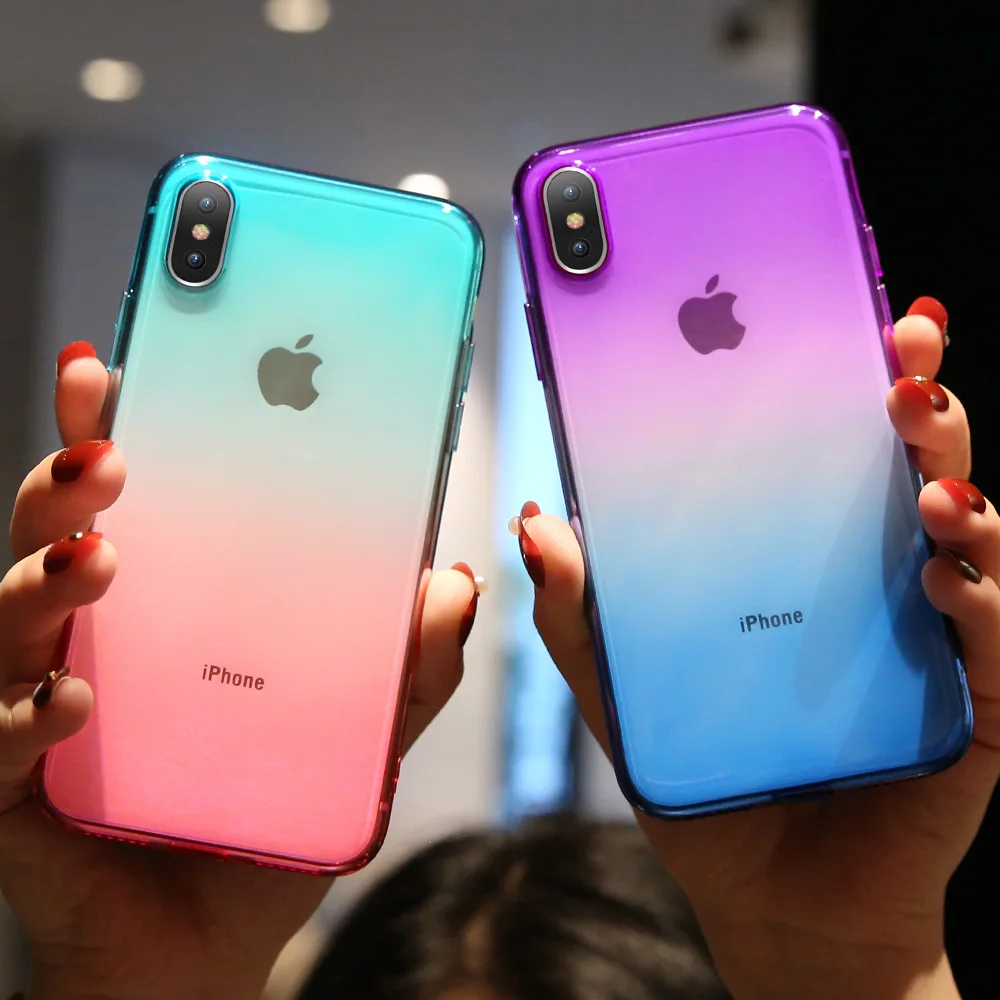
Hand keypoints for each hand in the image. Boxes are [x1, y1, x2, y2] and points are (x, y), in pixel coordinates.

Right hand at [0, 343, 483, 999]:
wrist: (207, 949)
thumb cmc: (267, 820)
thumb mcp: (359, 738)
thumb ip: (405, 668)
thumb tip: (453, 584)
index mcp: (164, 610)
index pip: (131, 501)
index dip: (112, 430)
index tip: (120, 370)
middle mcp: (91, 643)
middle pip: (56, 535)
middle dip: (69, 481)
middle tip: (111, 449)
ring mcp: (38, 706)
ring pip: (13, 618)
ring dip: (46, 578)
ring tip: (100, 554)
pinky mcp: (12, 788)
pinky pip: (1, 738)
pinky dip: (33, 714)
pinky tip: (74, 702)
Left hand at [515, 299, 991, 999]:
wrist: (777, 905)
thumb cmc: (708, 786)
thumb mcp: (625, 695)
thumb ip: (583, 615)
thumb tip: (539, 522)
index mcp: (798, 567)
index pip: (820, 458)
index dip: (827, 386)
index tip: (818, 318)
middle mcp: (870, 587)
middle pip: (902, 472)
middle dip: (912, 398)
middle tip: (899, 343)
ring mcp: (929, 642)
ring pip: (964, 533)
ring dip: (951, 474)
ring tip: (917, 439)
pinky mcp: (972, 708)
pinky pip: (989, 635)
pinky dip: (974, 588)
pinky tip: (939, 556)